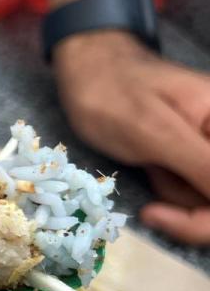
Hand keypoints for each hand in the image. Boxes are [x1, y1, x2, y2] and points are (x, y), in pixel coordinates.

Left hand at [55, 31, 209, 243]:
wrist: (91, 70)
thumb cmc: (114, 93)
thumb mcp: (155, 131)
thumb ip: (204, 165)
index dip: (201, 220)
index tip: (155, 214)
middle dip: (187, 206)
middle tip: (150, 182)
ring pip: (207, 201)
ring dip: (176, 195)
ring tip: (150, 162)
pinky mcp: (198, 158)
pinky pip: (195, 191)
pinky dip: (171, 189)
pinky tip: (153, 166)